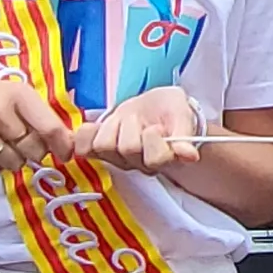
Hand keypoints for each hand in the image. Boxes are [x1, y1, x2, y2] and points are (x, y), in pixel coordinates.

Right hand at [0, 75, 75, 178]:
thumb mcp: (11, 93)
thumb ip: (37, 114)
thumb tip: (67, 141)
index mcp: (15, 94)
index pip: (50, 128)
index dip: (62, 145)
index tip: (66, 152)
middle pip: (33, 151)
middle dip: (33, 152)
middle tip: (22, 143)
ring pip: (13, 164)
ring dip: (12, 159)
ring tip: (0, 143)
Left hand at [74, 85, 207, 175]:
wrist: (154, 108)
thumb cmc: (170, 112)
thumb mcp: (182, 115)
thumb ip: (184, 135)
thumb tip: (190, 156)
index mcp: (163, 158)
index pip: (155, 159)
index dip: (153, 139)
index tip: (157, 127)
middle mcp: (138, 164)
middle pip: (127, 148)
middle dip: (132, 125)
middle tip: (139, 119)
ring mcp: (116, 159)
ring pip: (104, 145)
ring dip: (112, 126)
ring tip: (123, 120)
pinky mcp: (98, 151)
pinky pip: (82, 148)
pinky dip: (82, 136)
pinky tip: (89, 128)